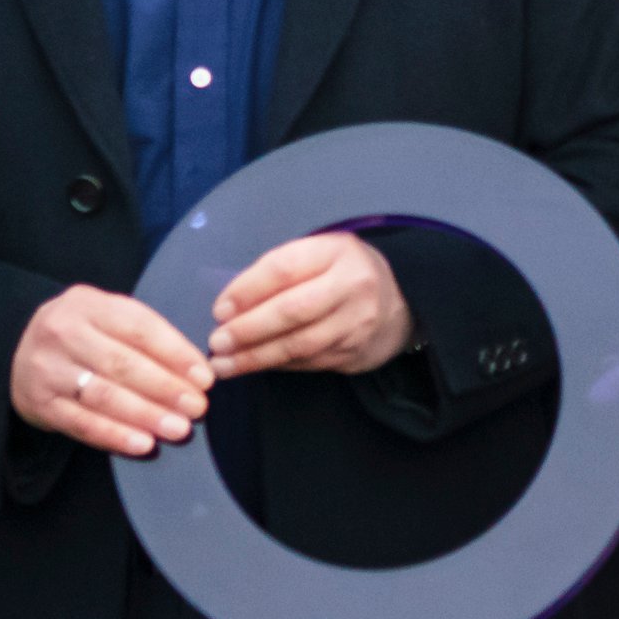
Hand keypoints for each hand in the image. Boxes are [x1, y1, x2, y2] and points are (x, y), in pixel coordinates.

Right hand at [16, 284, 213, 456]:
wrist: (24, 352)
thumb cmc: (84, 336)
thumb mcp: (108, 318)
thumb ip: (146, 336)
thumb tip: (197, 372)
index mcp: (87, 304)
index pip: (138, 327)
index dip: (176, 354)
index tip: (205, 378)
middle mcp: (62, 331)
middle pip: (122, 363)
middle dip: (165, 388)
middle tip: (197, 408)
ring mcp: (46, 368)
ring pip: (103, 395)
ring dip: (145, 415)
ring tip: (178, 429)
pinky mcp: (38, 402)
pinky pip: (81, 423)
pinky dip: (115, 436)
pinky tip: (143, 444)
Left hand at [207, 231, 419, 378]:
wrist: (401, 302)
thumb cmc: (343, 273)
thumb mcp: (319, 255)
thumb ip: (280, 271)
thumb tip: (231, 304)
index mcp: (337, 252)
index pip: (285, 268)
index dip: (248, 290)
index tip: (220, 309)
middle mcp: (351, 286)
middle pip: (292, 311)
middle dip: (249, 330)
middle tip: (217, 342)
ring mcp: (356, 323)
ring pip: (299, 344)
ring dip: (256, 357)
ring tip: (224, 364)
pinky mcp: (355, 353)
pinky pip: (308, 362)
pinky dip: (277, 365)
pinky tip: (253, 366)